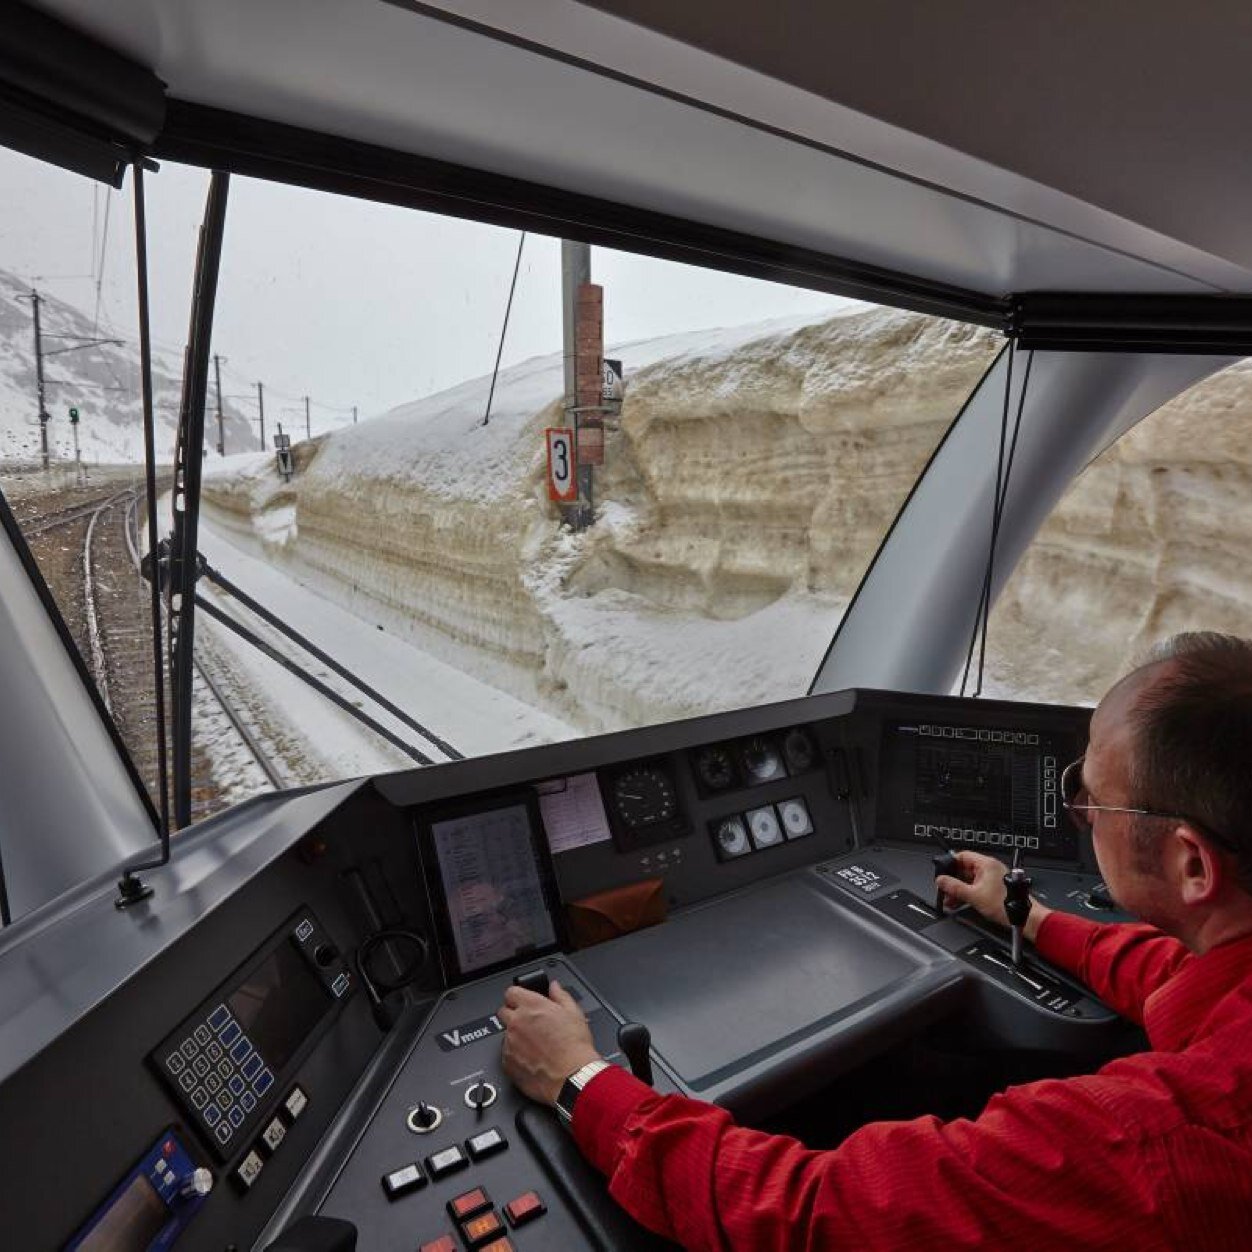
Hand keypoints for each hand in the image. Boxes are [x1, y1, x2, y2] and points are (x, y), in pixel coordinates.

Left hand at [498, 979, 600, 1105]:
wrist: (572, 1077)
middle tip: (529, 1024)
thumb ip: (560, 995)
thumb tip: (554, 987)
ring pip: (505, 1035)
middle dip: (513, 1015)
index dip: (518, 997)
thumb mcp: (574, 1013)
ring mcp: (509, 1043)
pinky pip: (506, 1055)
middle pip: (503, 1012)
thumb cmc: (574, 1047)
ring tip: (535, 1045)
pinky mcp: (507, 1064)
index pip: (511, 992)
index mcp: (531, 1006)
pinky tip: (531, 1059)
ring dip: (515, 1037)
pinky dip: (515, 1056)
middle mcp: (516, 1022)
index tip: (523, 1002)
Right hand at [936, 850, 1050, 940]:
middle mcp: (990, 868)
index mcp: (986, 864)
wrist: (1023, 918)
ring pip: (969, 879)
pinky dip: (967, 893)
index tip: (941, 873)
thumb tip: (941, 880)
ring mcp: (992, 878)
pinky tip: (960, 902)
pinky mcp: (994, 888)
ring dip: (959, 889)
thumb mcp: (974, 896)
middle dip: (953, 880)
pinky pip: (975, 887)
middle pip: (965, 869)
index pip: (962, 856)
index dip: (950, 863)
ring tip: (950, 899)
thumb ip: (954, 887)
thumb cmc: (1006, 905)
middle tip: (944, 889)